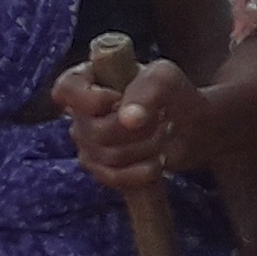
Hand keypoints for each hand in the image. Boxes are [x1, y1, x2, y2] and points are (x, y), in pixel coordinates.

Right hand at [54, 52, 204, 187]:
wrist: (191, 128)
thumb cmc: (172, 94)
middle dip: (138, 128)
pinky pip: (112, 177)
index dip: (89, 99)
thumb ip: (148, 88)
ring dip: (146, 147)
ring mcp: (87, 144)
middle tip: (163, 118)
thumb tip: (128, 119)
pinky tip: (158, 162)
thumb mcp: (166, 78)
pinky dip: (140, 172)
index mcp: (88, 80)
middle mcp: (80, 113)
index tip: (118, 99)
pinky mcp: (100, 169)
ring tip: (164, 135)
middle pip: (93, 129)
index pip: (66, 89)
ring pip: (106, 155)